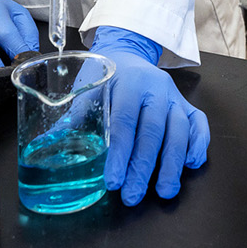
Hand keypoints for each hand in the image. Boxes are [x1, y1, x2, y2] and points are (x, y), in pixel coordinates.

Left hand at [89, 27, 209, 204]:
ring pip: (179, 131)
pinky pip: (199, 124)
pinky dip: (198, 144)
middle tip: (133, 195)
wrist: (129, 52)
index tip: (113, 181)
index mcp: (128, 83)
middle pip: (153, 131)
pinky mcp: (187, 104)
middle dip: (143, 168)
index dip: (120, 154)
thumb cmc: (106, 75)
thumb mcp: (87, 89)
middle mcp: (156, 88)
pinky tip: (190, 164)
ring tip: (164, 191)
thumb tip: (48, 144)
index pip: (125, 122)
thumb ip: (73, 118)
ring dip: (172, 164)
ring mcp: (174, 96)